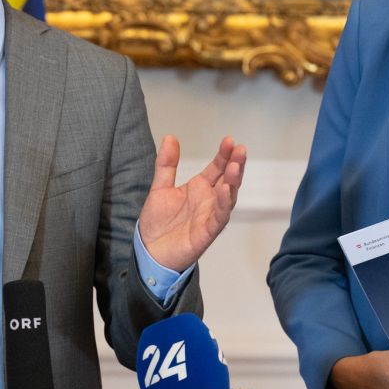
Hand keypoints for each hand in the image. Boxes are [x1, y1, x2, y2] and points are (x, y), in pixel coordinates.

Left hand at [136, 135, 246, 271]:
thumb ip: (166, 164)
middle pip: (228, 179)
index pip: (217, 168)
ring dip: (234, 182)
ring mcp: (210, 216)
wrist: (149, 251)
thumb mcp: (160, 188)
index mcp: (200, 188)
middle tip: (239, 150)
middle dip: (235, 164)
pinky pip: (219, 217)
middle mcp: (209, 200)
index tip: (229, 140)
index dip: (224, 155)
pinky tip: (226, 190)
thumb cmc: (158, 223)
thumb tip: (170, 137)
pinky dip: (224, 204)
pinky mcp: (207, 232)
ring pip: (229, 197)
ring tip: (236, 166)